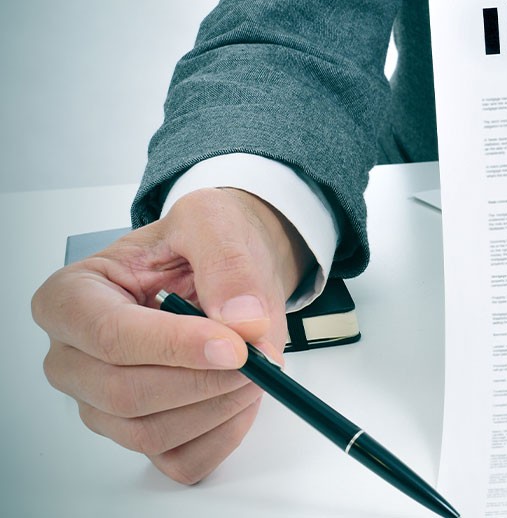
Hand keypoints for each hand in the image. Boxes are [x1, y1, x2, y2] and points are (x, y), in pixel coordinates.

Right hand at [32, 187, 311, 483]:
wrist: (225, 268)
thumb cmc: (202, 243)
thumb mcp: (214, 222)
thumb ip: (227, 264)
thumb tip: (243, 321)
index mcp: (71, 298)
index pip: (110, 336)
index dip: (175, 346)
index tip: (235, 345)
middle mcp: (73, 358)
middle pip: (125, 393)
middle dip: (205, 380)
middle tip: (260, 356)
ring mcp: (101, 404)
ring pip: (151, 432)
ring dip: (219, 406)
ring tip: (258, 367)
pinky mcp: (141, 434)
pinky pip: (180, 459)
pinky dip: (224, 433)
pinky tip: (243, 395)